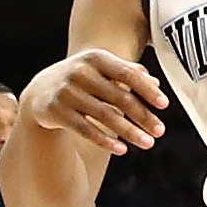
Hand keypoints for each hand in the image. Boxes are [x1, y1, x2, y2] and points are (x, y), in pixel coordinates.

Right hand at [24, 46, 173, 153]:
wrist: (41, 90)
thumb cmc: (83, 77)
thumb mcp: (102, 68)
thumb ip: (129, 72)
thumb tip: (156, 83)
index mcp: (97, 58)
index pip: (128, 73)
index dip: (147, 89)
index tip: (165, 104)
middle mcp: (81, 72)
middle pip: (119, 97)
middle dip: (143, 115)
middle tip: (160, 130)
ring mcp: (67, 92)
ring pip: (104, 115)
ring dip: (129, 131)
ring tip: (148, 143)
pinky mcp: (57, 111)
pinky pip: (85, 129)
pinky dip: (104, 140)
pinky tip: (122, 149)